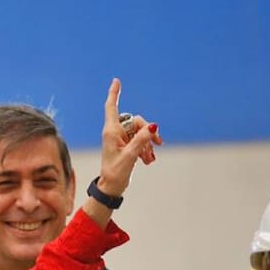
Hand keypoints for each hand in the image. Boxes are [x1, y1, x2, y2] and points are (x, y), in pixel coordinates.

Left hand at [96, 77, 162, 198]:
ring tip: (150, 158)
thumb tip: (152, 126)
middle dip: (147, 131)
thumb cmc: (116, 173)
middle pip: (136, 121)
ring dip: (148, 143)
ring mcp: (120, 139)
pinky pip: (139, 140)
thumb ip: (141, 141)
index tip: (116, 81)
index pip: (112, 108)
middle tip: (158, 143)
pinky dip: (146, 148)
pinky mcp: (126, 146)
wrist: (112, 188)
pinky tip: (148, 160)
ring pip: (140, 132)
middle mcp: (115, 133)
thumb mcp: (130, 156)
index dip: (114, 94)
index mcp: (111, 132)